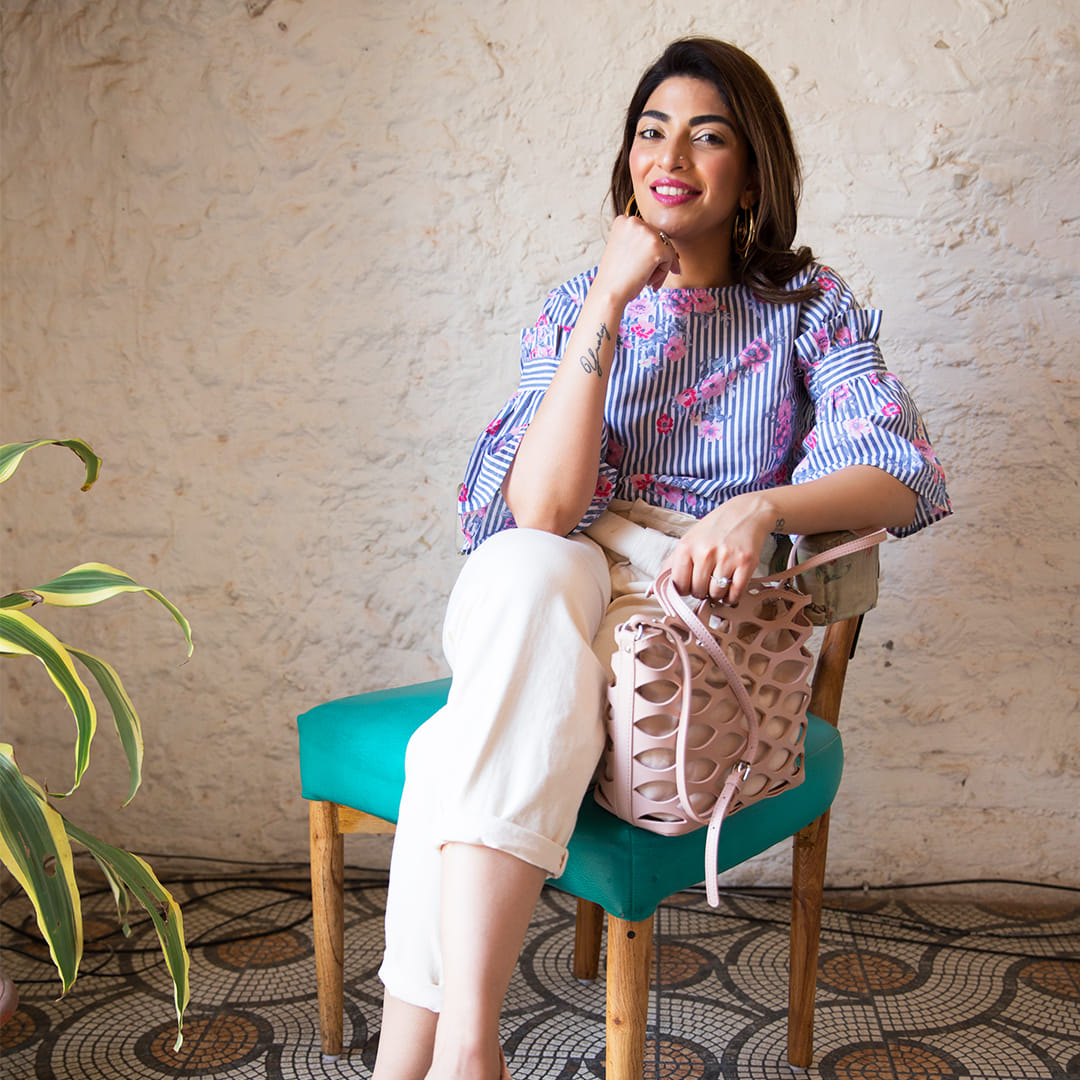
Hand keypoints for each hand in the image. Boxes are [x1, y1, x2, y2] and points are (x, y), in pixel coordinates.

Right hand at [593, 214, 680, 306]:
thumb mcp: (624, 251)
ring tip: (649, 282)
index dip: (649, 251)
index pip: (647, 232)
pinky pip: (671, 257)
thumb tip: (669, 250)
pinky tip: (651, 282)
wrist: (609, 292)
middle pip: (658, 238)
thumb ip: (639, 243)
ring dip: (661, 267)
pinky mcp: (657, 246)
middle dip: (657, 259)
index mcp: (623, 221)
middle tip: (649, 280)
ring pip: (666, 247)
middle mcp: (634, 221)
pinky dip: (664, 272)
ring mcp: (646, 232)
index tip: (643, 266)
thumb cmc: (615, 278)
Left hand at [662, 491, 778, 604]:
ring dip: (717, 593)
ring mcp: (726, 557)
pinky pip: (735, 593)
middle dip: (702, 590)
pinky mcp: (746, 563)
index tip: (691, 583)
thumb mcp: (689, 540)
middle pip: (698, 591)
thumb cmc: (715, 528)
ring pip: (716, 594)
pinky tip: (731, 587)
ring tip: (719, 581)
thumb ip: (671, 565)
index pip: (679, 585)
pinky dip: (732, 596)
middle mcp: (705, 552)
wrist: (746, 512)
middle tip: (708, 579)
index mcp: (686, 546)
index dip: (685, 588)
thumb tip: (653, 589)